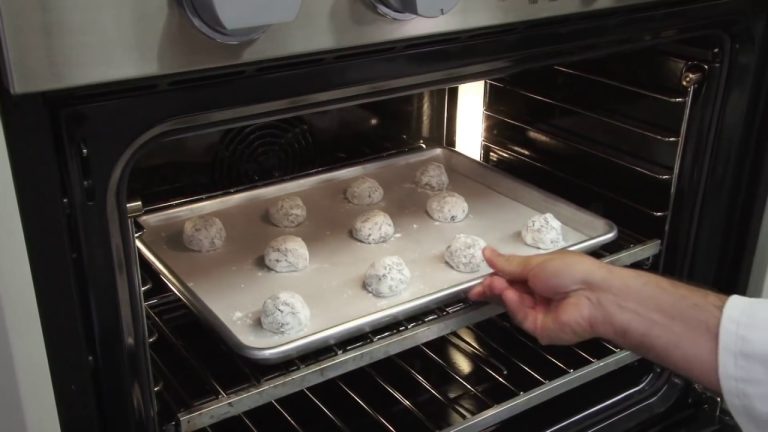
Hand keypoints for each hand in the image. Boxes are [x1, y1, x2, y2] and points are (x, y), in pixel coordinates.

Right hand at [468, 247, 610, 344]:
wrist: (595, 296)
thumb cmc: (571, 272)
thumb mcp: (536, 263)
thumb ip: (508, 263)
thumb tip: (487, 252)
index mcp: (540, 275)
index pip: (510, 277)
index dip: (494, 277)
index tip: (479, 277)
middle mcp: (538, 294)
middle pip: (508, 293)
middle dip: (493, 287)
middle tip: (482, 285)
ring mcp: (539, 312)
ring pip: (511, 304)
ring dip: (502, 293)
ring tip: (496, 284)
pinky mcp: (539, 329)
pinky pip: (520, 316)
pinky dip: (513, 305)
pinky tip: (511, 295)